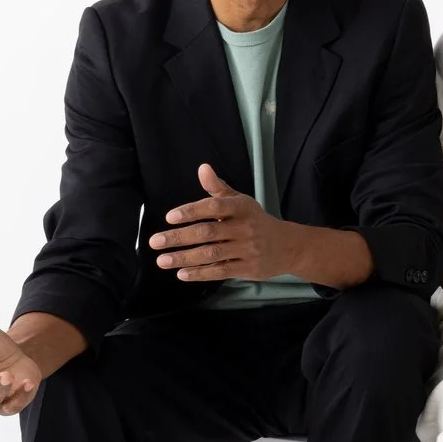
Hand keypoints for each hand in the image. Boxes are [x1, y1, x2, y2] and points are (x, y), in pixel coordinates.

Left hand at [149, 164, 299, 281]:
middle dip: (179, 238)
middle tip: (155, 241)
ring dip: (184, 258)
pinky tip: (181, 273)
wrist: (288, 246)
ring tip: (162, 260)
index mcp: (241, 208)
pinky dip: (200, 273)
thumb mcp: (240, 201)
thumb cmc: (256, 221)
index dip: (192, 211)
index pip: (214, 207)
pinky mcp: (247, 269)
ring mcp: (247, 250)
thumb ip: (218, 188)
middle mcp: (245, 228)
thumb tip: (202, 168)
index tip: (170, 217)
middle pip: (208, 233)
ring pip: (211, 254)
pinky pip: (220, 271)